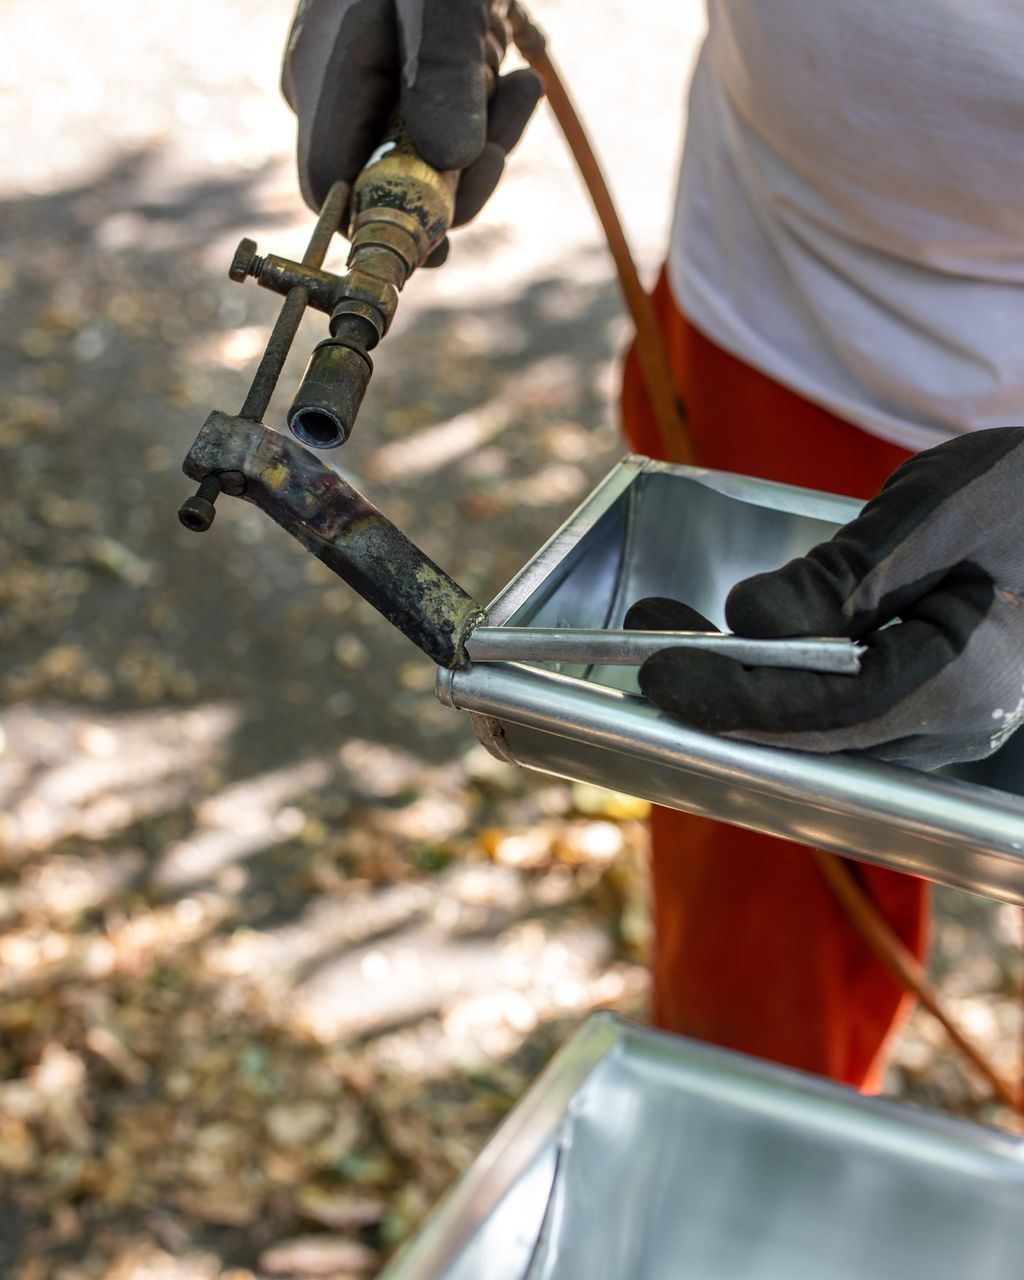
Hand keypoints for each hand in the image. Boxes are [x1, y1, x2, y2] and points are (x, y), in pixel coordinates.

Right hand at [282, 0, 541, 221]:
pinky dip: (485, 124)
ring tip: (520, 87)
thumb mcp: (446, 2)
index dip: (385, 222)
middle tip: (507, 130)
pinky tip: (517, 81)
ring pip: (423, 169)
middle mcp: (335, 96)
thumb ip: (444, 75)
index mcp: (321, 76)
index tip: (448, 233)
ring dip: (483, 147)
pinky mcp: (404, 92)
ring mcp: (366, 96)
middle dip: (456, 180)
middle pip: (384, 189)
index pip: (330, 192)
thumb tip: (449, 164)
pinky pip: (443, 138)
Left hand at [627, 428, 1023, 769]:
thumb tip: (749, 618)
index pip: (832, 712)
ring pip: (815, 723)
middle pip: (813, 732)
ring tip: (666, 622)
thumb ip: (849, 572)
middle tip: (644, 646)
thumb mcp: (940, 510)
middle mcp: (951, 723)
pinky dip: (773, 671)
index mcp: (967, 680)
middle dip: (721, 693)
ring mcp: (935, 720)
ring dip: (737, 680)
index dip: (740, 697)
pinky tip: (730, 634)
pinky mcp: (915, 699)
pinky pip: (830, 704)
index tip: (663, 670)